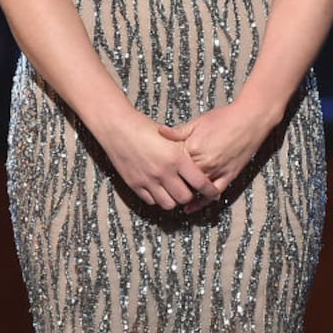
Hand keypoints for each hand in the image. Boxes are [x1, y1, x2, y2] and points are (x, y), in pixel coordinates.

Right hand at [98, 110, 219, 210]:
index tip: (214, 193)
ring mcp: (149, 180)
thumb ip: (185, 153)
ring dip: (174, 200)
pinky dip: (158, 198)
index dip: (210, 190)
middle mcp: (164, 172)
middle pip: (185, 197)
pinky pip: (151, 201)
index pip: (200, 182)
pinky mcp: (135, 185)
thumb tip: (199, 166)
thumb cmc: (146, 129)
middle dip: (190, 196)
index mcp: (176, 158)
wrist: (119, 128)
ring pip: (168, 204)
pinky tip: (160, 190)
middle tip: (191, 191)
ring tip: (175, 192)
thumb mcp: (171, 138)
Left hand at [158, 101, 276, 210]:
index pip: (173, 163)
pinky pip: (213, 193)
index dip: (164, 167)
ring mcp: (217, 170)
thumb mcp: (199, 121)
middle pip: (182, 178)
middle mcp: (204, 162)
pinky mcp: (229, 175)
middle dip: (171, 182)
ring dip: (184, 194)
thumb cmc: (224, 117)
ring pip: (195, 188)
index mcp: (193, 148)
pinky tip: (191, 208)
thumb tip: (160, 132)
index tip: (155, 169)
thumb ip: (178, 131)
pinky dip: (202, 202)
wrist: (250, 119)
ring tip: (171, 198)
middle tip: (160, 187)